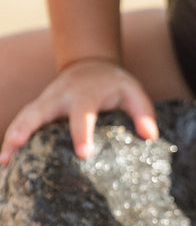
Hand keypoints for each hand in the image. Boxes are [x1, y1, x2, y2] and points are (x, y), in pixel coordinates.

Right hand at [0, 58, 157, 163]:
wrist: (92, 64)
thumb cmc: (114, 84)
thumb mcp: (133, 92)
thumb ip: (143, 112)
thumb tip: (150, 136)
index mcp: (86, 94)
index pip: (83, 114)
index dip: (82, 133)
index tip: (83, 154)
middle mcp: (61, 97)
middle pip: (40, 110)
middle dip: (28, 127)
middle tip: (16, 146)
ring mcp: (46, 101)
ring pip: (25, 116)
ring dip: (13, 135)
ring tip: (3, 160)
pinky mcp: (38, 108)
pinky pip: (21, 121)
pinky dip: (11, 136)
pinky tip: (4, 159)